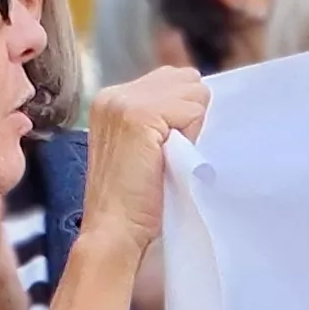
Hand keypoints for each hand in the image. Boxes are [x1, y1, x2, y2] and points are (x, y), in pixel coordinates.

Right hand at [80, 68, 211, 256]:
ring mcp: (124, 102)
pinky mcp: (140, 116)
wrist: (114, 230)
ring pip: (192, 91)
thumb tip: (198, 98)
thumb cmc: (134, 200)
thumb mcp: (142, 146)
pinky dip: (191, 133)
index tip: (165, 147)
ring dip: (192, 125)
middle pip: (185, 79)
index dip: (181, 113)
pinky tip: (170, 157)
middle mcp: (113, 94)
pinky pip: (192, 109)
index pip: (171, 79)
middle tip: (169, 152)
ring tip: (168, 155)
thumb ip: (159, 118)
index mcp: (111, 99)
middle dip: (188, 113)